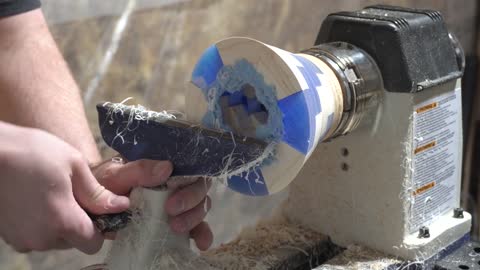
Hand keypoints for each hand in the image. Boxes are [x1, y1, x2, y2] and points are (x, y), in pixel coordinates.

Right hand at [0, 122, 129, 253]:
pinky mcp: (8, 235)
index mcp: (62, 221)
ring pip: (54, 239)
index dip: (101, 228)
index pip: (93, 244)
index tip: (99, 208)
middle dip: (79, 222)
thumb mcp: (73, 165)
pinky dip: (40, 222)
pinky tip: (36, 198)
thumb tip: (122, 206)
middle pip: (74, 241)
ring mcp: (21, 238)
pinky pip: (34, 235)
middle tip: (74, 193)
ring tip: (52, 192)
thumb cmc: (31, 152)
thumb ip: (97, 193)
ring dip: (59, 222)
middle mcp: (41, 238)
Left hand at [92, 158, 213, 249]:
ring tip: (176, 228)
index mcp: (167, 167)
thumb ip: (138, 170)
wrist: (91, 205)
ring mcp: (179, 203)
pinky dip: (202, 234)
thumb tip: (167, 167)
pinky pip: (197, 226)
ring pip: (201, 206)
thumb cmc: (104, 184)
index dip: (190, 183)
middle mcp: (178, 183)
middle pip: (200, 188)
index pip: (192, 168)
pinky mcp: (177, 221)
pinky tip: (201, 244)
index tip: (171, 199)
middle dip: (191, 201)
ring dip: (195, 218)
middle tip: (171, 211)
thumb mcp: (116, 174)